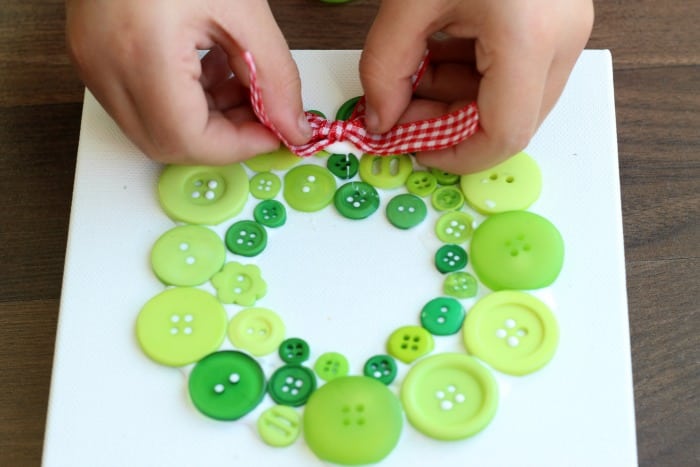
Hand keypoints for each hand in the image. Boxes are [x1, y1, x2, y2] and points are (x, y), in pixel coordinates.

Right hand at [66, 0, 310, 163]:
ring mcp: (93, 63)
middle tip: (259, 113)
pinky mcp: (93, 56)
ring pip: (154, 128)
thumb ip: (275, 77)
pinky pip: (141, 103)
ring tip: (239, 83)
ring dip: (205, 120)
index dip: (238, 146)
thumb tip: (293, 128)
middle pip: (168, 143)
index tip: (273, 133)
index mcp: (142, 52)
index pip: (188, 139)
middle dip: (223, 137)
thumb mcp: (243, 10)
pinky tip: (209, 69)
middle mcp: (106, 66)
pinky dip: (182, 101)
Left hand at [360, 0, 593, 172]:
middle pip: (510, 121)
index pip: (504, 133)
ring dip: (458, 100)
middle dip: (451, 125)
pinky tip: (439, 53)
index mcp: (530, 35)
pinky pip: (516, 74)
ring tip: (415, 73)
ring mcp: (566, 31)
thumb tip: (381, 120)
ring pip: (513, 101)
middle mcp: (562, 38)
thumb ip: (386, 69)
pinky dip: (472, 76)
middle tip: (404, 111)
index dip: (456, 155)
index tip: (416, 148)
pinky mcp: (557, 23)